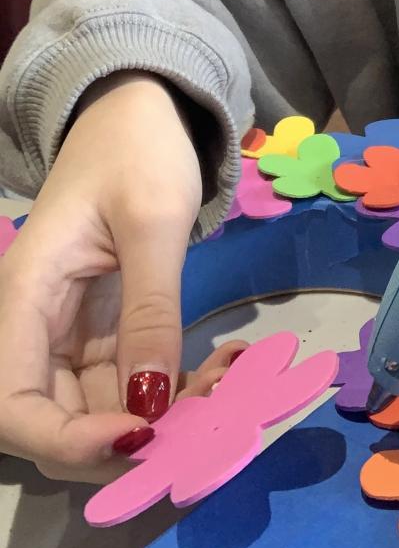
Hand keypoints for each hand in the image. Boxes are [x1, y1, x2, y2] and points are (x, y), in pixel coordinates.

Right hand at [0, 73, 242, 481]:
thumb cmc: (137, 147)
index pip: (14, 404)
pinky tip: (223, 368)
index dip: (67, 441)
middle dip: (126, 440)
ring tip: (229, 387)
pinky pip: (129, 383)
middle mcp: (36, 326)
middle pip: (55, 421)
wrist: (141, 106)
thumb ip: (150, 310)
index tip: (141, 436)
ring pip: (99, 410)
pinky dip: (172, 390)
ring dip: (161, 420)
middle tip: (206, 421)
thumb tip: (149, 406)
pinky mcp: (105, 330)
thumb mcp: (152, 220)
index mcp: (25, 295)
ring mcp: (70, 332)